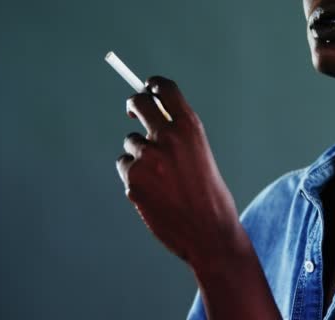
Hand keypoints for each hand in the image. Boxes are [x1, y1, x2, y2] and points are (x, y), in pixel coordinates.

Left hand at [115, 76, 242, 267]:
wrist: (210, 232)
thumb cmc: (209, 196)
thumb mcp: (201, 154)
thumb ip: (179, 135)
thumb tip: (154, 116)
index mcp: (191, 128)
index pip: (165, 89)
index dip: (153, 85)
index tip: (147, 88)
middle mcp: (168, 137)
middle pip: (139, 103)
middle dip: (135, 105)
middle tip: (134, 112)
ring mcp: (148, 157)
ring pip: (132, 143)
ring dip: (140, 155)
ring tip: (162, 180)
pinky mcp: (133, 179)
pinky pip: (125, 166)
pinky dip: (134, 176)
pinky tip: (153, 192)